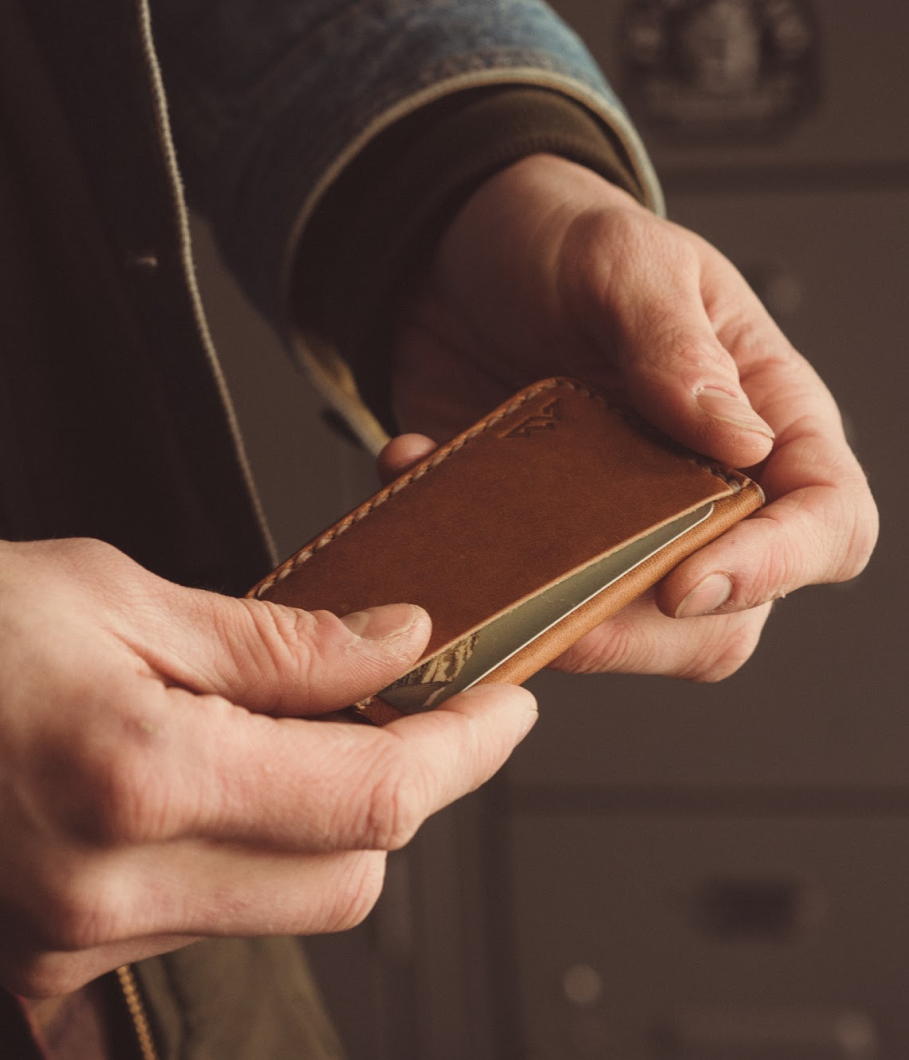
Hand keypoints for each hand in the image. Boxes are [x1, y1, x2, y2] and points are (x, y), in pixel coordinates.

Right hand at [0, 519, 534, 995]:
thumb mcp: (118, 591)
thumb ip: (278, 642)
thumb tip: (391, 644)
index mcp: (135, 779)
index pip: (372, 796)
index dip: (465, 749)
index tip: (507, 704)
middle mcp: (108, 891)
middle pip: (350, 875)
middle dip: (405, 789)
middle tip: (411, 702)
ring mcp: (72, 942)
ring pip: (284, 904)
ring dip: (326, 819)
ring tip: (303, 727)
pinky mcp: (47, 956)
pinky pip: (204, 919)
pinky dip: (247, 850)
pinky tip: (222, 778)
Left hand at [385, 154, 877, 680]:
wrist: (456, 258)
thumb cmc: (564, 242)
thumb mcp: (624, 263)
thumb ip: (680, 347)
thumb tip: (745, 442)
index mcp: (764, 414)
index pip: (827, 521)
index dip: (778, 568)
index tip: (690, 582)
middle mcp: (700, 488)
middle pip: (724, 617)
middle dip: (646, 631)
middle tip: (563, 607)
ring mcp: (615, 524)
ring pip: (622, 629)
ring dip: (545, 616)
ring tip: (478, 554)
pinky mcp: (534, 538)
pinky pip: (512, 594)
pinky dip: (467, 570)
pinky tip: (417, 473)